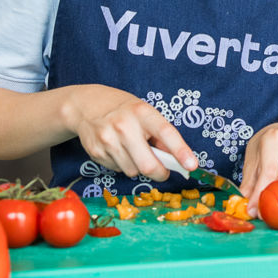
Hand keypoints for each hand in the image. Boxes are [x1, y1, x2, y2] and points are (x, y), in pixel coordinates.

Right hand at [63, 88, 194, 183]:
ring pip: (133, 171)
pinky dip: (122, 164)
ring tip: (132, 149)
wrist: (85, 105)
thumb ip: (160, 134)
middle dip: (160, 173)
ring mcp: (108, 140)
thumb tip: (176, 159)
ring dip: (138, 167)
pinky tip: (117, 149)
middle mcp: (124, 126)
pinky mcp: (96, 152)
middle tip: (163, 171)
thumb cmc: (122, 109)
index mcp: (142, 112)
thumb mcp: (144, 112)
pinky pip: (118, 170)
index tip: (192, 165)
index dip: (181, 151)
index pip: (166, 133)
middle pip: (148, 165)